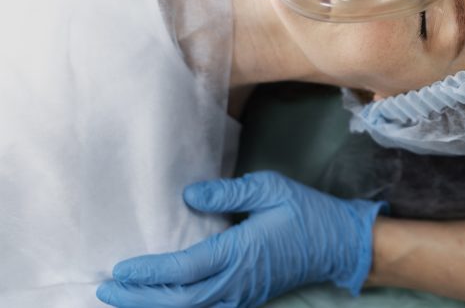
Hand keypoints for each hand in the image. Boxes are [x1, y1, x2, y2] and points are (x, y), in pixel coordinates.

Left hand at [96, 171, 385, 307]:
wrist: (339, 244)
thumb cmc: (306, 212)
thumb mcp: (271, 188)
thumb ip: (229, 193)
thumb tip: (189, 196)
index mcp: (240, 254)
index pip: (184, 271)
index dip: (150, 273)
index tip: (122, 269)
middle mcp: (236, 282)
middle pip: (179, 302)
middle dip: (140, 298)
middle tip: (107, 289)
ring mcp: (242, 295)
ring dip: (155, 307)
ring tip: (125, 298)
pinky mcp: (247, 298)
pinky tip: (163, 301)